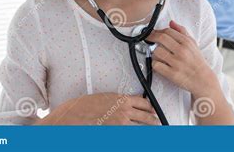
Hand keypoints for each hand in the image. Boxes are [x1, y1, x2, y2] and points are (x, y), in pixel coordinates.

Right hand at [35, 93, 159, 124]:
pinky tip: (139, 137)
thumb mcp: (107, 97)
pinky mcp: (116, 132)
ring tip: (153, 131)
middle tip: (157, 123)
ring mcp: (121, 124)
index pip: (145, 103)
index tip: (152, 110)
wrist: (76, 115)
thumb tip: (129, 103)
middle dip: (153, 121)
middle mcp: (125, 112)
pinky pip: (130, 135)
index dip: (150, 108)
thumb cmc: (88, 104)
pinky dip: (135, 135)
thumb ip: (120, 100)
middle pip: (146, 117)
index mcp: (123, 100)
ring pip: (141, 128)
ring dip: (148, 130)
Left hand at [146, 20, 216, 97]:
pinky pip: (156, 65)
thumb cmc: (197, 61)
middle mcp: (182, 51)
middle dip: (151, 37)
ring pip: (156, 52)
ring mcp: (177, 63)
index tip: (153, 32)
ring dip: (154, 52)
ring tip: (157, 55)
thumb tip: (171, 22)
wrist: (203, 79)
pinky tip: (159, 64)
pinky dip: (155, 64)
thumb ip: (182, 32)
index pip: (168, 31)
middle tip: (148, 39)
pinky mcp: (172, 74)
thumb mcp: (193, 43)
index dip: (158, 30)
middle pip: (161, 38)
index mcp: (187, 42)